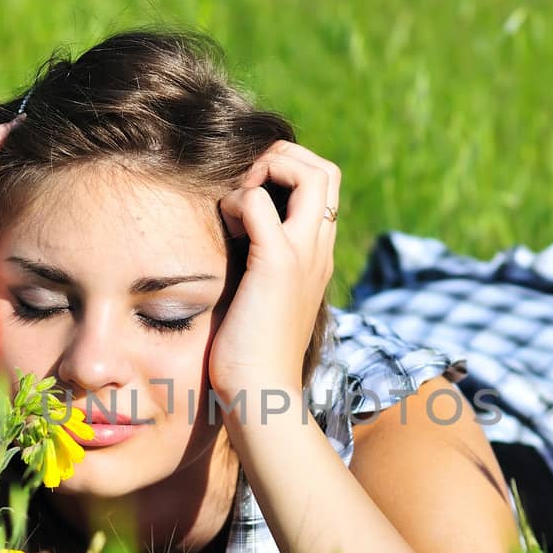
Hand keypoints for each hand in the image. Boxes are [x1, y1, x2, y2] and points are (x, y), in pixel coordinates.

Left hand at [209, 140, 339, 402]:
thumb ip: (255, 268)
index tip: (252, 191)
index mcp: (317, 257)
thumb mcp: (259, 300)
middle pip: (326, 170)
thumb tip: (230, 245)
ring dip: (269, 169)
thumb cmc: (251, 356)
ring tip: (240, 200)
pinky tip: (227, 227)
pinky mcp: (277, 264)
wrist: (262, 394)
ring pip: (312, 173)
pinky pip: (261, 201)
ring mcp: (304, 255)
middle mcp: (319, 250)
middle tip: (247, 183)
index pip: (323, 188)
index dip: (289, 171)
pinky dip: (240, 199)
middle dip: (284, 158)